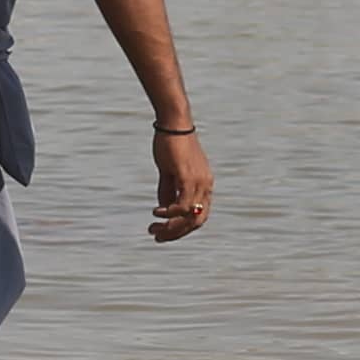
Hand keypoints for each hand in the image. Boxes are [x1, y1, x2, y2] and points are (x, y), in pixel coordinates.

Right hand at [149, 122, 211, 244]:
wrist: (174, 123)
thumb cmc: (172, 145)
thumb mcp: (169, 172)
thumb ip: (168, 190)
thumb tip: (164, 208)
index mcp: (204, 185)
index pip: (200, 216)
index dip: (183, 229)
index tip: (165, 234)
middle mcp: (206, 185)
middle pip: (196, 221)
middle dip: (176, 233)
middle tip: (156, 237)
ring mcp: (199, 181)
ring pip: (189, 216)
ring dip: (170, 227)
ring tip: (153, 228)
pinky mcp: (188, 177)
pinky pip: (182, 204)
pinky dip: (170, 212)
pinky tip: (156, 212)